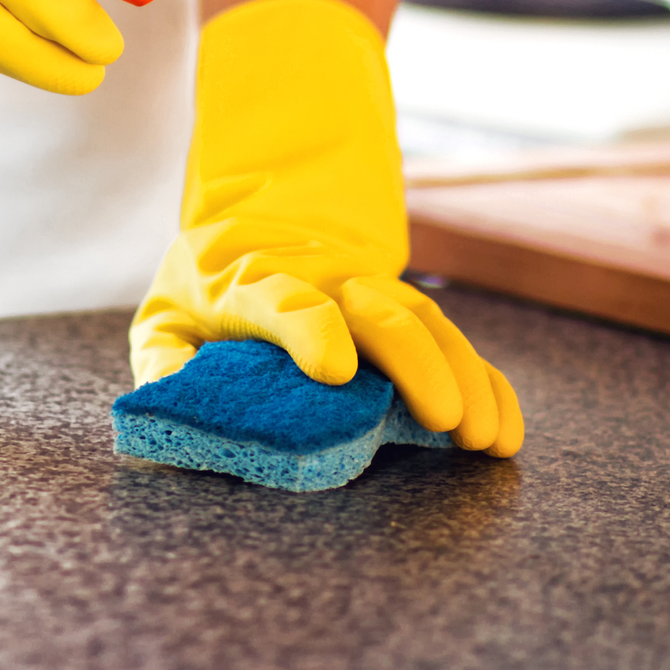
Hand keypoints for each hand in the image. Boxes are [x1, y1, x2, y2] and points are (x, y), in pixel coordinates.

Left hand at [129, 0, 522, 455]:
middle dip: (413, 360)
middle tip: (442, 419)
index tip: (336, 371)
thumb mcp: (164, 323)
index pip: (281, 296)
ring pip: (424, 321)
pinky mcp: (401, 313)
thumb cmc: (204, 297)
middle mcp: (319, 280)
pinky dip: (486, 383)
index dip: (309, 328)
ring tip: (483, 436)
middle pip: (374, 308)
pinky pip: (452, 343)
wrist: (251, 232)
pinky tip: (504, 429)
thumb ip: (164, 364)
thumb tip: (175, 402)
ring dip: (461, 374)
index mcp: (247, 281)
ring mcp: (367, 292)